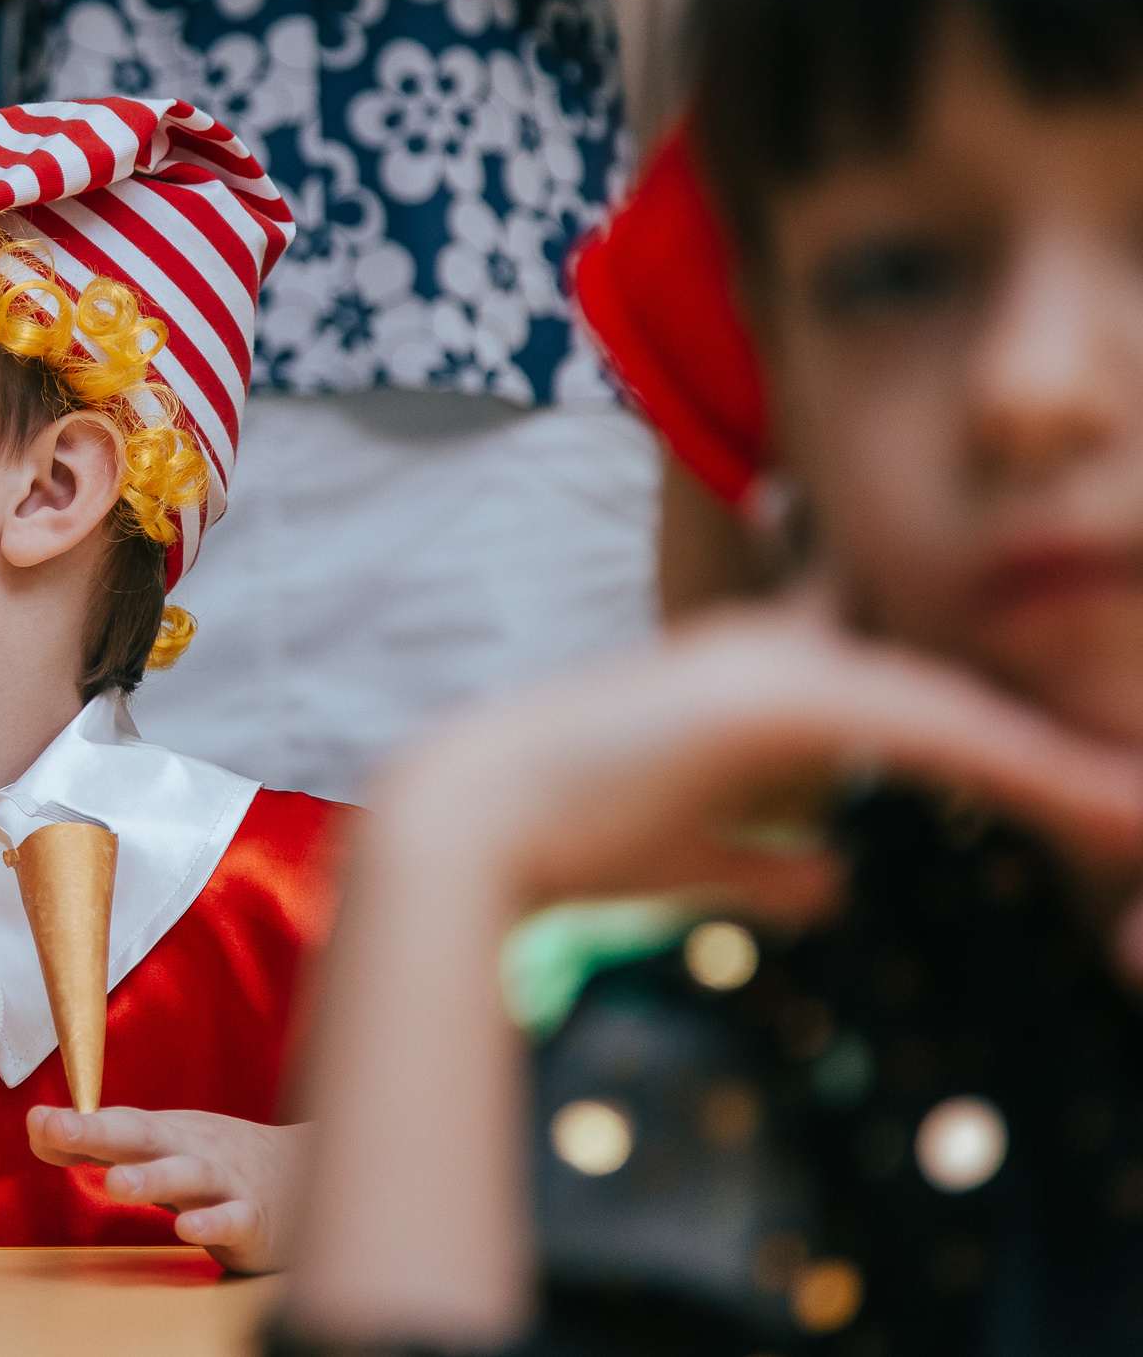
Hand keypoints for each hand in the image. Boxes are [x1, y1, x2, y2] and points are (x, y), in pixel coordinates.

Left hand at [28, 1105, 308, 1273]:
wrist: (309, 1171)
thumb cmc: (217, 1161)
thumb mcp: (159, 1149)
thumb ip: (101, 1146)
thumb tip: (39, 1133)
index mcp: (165, 1134)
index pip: (115, 1123)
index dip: (75, 1124)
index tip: (36, 1122)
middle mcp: (191, 1149)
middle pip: (143, 1137)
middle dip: (97, 1132)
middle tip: (56, 1128)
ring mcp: (226, 1181)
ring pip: (189, 1175)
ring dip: (152, 1177)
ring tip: (114, 1184)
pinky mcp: (255, 1219)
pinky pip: (234, 1218)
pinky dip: (213, 1221)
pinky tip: (188, 1229)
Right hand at [377, 598, 1142, 941]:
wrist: (466, 818)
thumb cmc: (557, 834)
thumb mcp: (685, 855)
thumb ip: (761, 863)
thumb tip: (835, 885)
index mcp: (753, 679)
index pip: (901, 694)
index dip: (997, 735)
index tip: (1076, 775)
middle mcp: (776, 655)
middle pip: (949, 697)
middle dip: (1049, 751)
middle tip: (1133, 800)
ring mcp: (779, 672)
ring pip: (958, 717)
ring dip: (1063, 773)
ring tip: (1139, 811)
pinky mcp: (784, 701)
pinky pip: (934, 737)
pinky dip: (1022, 776)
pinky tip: (1100, 815)